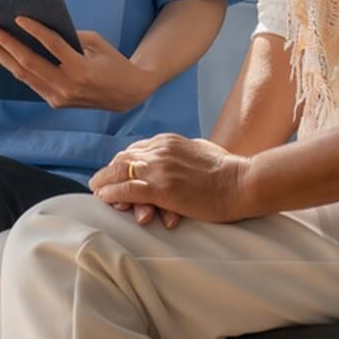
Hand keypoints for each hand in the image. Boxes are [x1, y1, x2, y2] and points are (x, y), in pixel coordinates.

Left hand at [0, 18, 154, 111]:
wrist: (127, 93)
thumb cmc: (113, 62)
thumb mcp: (97, 44)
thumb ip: (70, 37)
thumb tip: (40, 29)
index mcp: (82, 70)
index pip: (53, 46)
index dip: (34, 31)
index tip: (18, 18)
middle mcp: (68, 86)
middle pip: (29, 63)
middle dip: (4, 44)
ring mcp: (59, 97)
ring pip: (24, 75)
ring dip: (1, 57)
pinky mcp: (55, 102)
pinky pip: (31, 82)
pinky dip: (15, 68)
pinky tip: (2, 57)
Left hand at [89, 133, 252, 226]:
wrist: (241, 183)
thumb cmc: (227, 170)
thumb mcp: (201, 150)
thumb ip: (183, 152)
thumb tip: (178, 155)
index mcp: (169, 141)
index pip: (136, 149)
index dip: (123, 162)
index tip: (116, 172)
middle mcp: (160, 150)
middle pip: (123, 158)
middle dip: (110, 171)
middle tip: (100, 183)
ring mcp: (159, 169)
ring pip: (120, 172)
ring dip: (106, 183)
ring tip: (97, 191)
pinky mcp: (161, 189)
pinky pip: (126, 190)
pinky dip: (112, 194)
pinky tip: (105, 198)